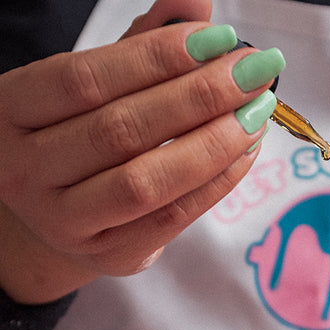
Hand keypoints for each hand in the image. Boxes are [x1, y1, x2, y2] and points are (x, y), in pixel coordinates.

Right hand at [0, 0, 279, 302]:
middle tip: (255, 73)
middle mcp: (26, 171)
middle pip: (121, 130)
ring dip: (212, 143)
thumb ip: (143, 43)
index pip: (85, 78)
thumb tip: (196, 0)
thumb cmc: (82, 138)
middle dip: (198, 96)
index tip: (220, 39)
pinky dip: (216, 184)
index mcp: (11, 112)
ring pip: (146, 181)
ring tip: (258, 112)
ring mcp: (66, 223)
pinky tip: (246, 152)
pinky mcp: (111, 255)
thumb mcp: (99, 86)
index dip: (156, 57)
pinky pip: (172, 218)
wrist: (65, 216)